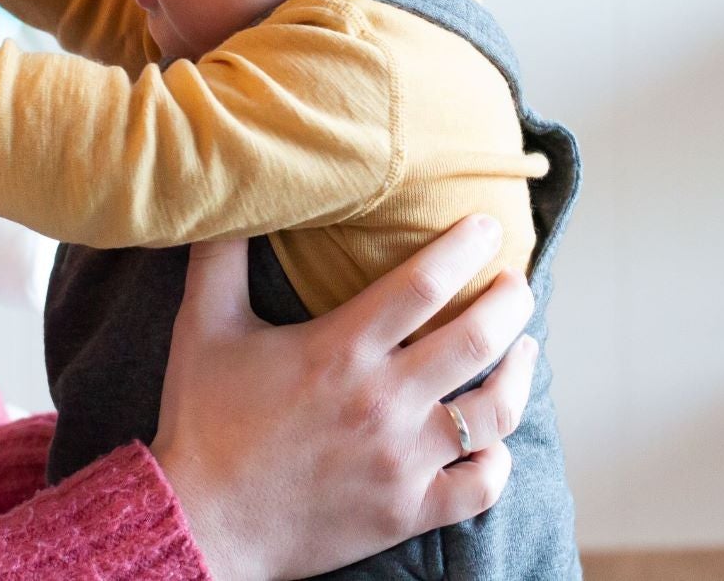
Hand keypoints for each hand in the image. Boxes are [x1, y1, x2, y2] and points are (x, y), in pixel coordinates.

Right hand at [151, 216, 535, 580]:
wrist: (199, 522)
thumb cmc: (202, 419)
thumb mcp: (203, 325)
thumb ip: (220, 256)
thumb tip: (223, 200)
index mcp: (340, 349)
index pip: (423, 283)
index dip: (465, 247)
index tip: (488, 226)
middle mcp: (382, 401)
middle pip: (476, 339)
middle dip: (510, 302)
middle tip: (517, 282)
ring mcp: (401, 460)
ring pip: (493, 412)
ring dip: (519, 373)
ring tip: (525, 348)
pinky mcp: (406, 511)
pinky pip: (480, 487)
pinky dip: (498, 463)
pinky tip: (495, 442)